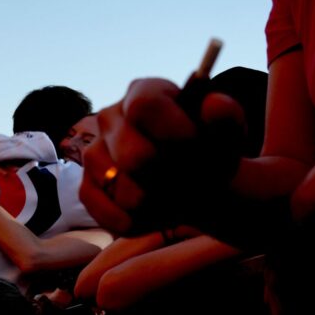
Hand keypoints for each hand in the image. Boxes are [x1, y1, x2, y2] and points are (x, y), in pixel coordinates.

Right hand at [80, 78, 245, 234]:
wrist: (194, 184)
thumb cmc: (207, 152)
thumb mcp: (227, 135)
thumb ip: (227, 118)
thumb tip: (214, 104)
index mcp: (143, 92)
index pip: (144, 106)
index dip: (174, 133)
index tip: (197, 150)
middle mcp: (110, 118)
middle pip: (134, 156)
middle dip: (171, 179)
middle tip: (189, 182)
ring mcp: (94, 153)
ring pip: (121, 190)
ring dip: (156, 205)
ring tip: (172, 198)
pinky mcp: (86, 187)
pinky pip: (104, 212)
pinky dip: (135, 222)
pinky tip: (152, 214)